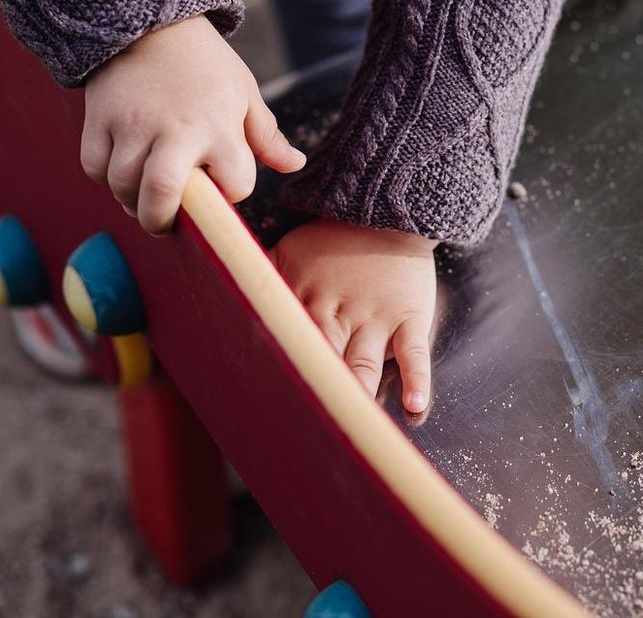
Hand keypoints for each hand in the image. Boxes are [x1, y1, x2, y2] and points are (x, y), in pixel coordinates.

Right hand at [81, 15, 305, 233]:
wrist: (149, 19)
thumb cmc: (206, 63)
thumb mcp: (245, 93)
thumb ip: (266, 136)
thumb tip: (295, 165)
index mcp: (219, 127)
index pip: (234, 185)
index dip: (233, 190)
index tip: (225, 182)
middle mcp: (175, 131)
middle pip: (162, 195)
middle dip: (162, 221)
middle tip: (168, 223)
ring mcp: (133, 125)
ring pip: (124, 186)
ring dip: (134, 202)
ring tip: (146, 198)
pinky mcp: (100, 119)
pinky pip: (96, 167)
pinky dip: (107, 179)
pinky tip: (124, 172)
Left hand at [272, 219, 437, 412]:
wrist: (387, 214)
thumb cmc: (333, 242)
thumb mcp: (288, 252)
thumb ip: (262, 281)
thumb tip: (225, 306)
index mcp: (304, 298)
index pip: (286, 343)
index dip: (277, 374)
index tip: (266, 405)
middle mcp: (339, 311)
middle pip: (323, 359)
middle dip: (315, 392)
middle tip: (306, 427)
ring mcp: (376, 316)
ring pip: (364, 363)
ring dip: (359, 392)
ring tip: (355, 423)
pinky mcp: (409, 317)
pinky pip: (414, 352)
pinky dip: (417, 379)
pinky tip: (414, 405)